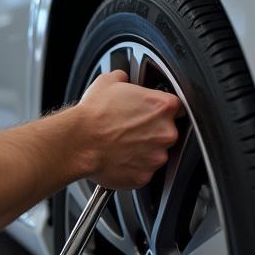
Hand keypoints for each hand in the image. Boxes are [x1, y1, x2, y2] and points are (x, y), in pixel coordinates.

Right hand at [74, 70, 183, 188]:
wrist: (78, 142)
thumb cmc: (92, 114)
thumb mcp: (108, 81)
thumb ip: (124, 78)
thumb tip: (123, 78)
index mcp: (162, 106)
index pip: (176, 106)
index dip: (161, 109)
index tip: (150, 112)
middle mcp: (166, 132)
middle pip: (168, 131)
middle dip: (152, 131)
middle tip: (130, 128)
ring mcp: (157, 156)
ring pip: (156, 153)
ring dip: (143, 149)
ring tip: (121, 143)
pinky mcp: (145, 176)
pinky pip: (143, 171)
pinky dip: (133, 166)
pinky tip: (118, 157)